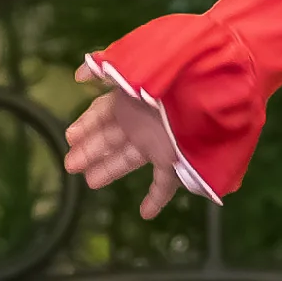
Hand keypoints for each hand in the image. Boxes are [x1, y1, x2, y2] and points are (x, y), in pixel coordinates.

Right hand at [60, 78, 185, 217]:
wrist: (211, 90)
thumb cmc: (170, 77)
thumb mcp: (132, 67)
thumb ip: (106, 72)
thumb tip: (80, 77)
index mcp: (133, 99)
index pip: (103, 114)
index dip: (85, 125)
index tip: (70, 137)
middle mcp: (143, 121)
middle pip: (111, 138)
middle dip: (90, 151)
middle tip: (70, 165)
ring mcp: (160, 142)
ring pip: (128, 159)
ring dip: (109, 170)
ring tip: (90, 182)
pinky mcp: (177, 161)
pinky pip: (165, 185)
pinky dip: (156, 199)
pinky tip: (146, 213)